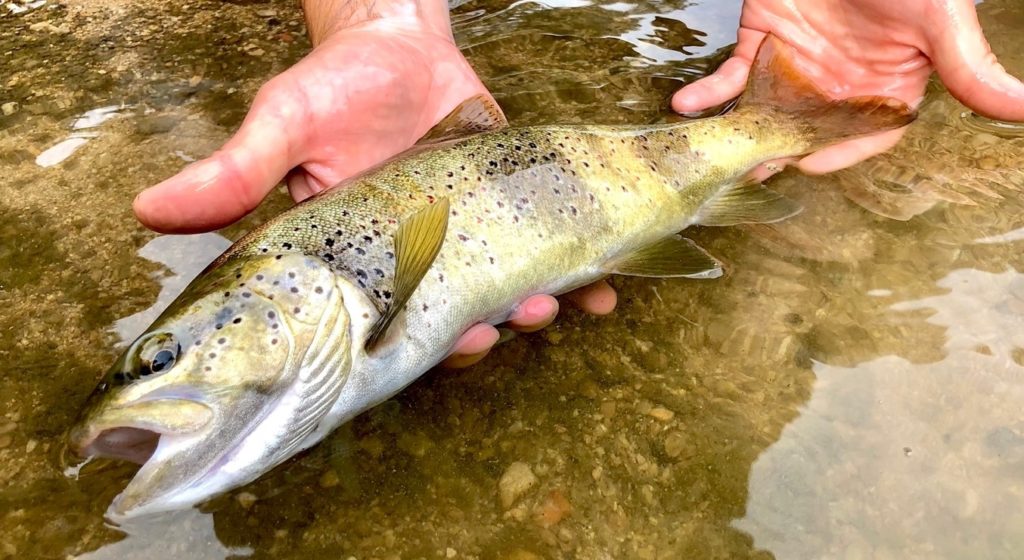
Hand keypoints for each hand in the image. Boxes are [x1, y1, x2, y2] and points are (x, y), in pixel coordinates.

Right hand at [132, 1, 614, 367]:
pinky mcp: (504, 207)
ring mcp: (462, 236)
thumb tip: (148, 210)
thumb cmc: (334, 82)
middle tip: (517, 320)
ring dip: (535, 306)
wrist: (396, 39)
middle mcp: (411, 260)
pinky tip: (607, 283)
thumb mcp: (285, 123)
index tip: (455, 343)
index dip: (420, 344)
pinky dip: (576, 268)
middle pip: (452, 317)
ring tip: (566, 302)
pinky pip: (540, 247)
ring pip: (500, 291)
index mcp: (357, 258)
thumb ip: (235, 173)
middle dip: (488, 328)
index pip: (383, 322)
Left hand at [673, 0, 1023, 174]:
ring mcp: (793, 69)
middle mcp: (834, 88)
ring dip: (736, 133)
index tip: (810, 163)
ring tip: (713, 150)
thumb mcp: (940, 20)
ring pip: (762, 114)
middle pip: (803, 134)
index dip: (836, 152)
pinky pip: (729, 79)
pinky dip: (707, 94)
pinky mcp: (758, 45)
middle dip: (775, 153)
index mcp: (881, 90)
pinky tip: (687, 107)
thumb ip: (971, 70)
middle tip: (748, 168)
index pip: (860, 137)